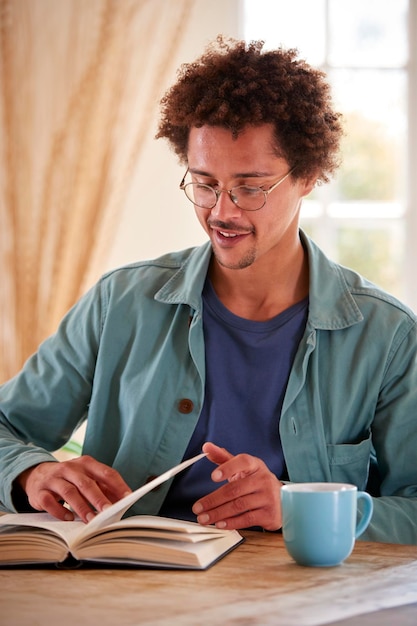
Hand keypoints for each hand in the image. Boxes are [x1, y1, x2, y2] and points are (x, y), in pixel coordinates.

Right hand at [16, 456, 131, 522]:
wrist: (37, 475)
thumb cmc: (69, 479)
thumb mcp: (86, 477)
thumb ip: (102, 487)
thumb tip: (120, 502)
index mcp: (86, 463)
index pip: (105, 472)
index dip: (117, 485)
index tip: (127, 497)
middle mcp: (70, 468)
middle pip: (87, 483)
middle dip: (98, 498)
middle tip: (108, 511)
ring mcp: (54, 479)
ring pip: (69, 492)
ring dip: (81, 507)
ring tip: (91, 520)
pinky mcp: (40, 492)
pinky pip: (49, 501)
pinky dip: (59, 511)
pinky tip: (68, 518)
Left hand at [192, 442, 282, 530]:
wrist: (281, 500)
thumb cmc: (256, 482)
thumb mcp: (242, 468)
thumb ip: (223, 458)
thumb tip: (206, 446)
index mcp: (255, 465)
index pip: (242, 462)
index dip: (228, 468)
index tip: (213, 476)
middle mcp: (264, 479)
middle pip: (235, 489)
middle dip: (213, 500)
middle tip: (198, 507)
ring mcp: (268, 497)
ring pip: (239, 505)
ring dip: (218, 513)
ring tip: (204, 518)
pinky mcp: (269, 514)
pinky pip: (247, 519)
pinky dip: (231, 522)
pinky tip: (220, 524)